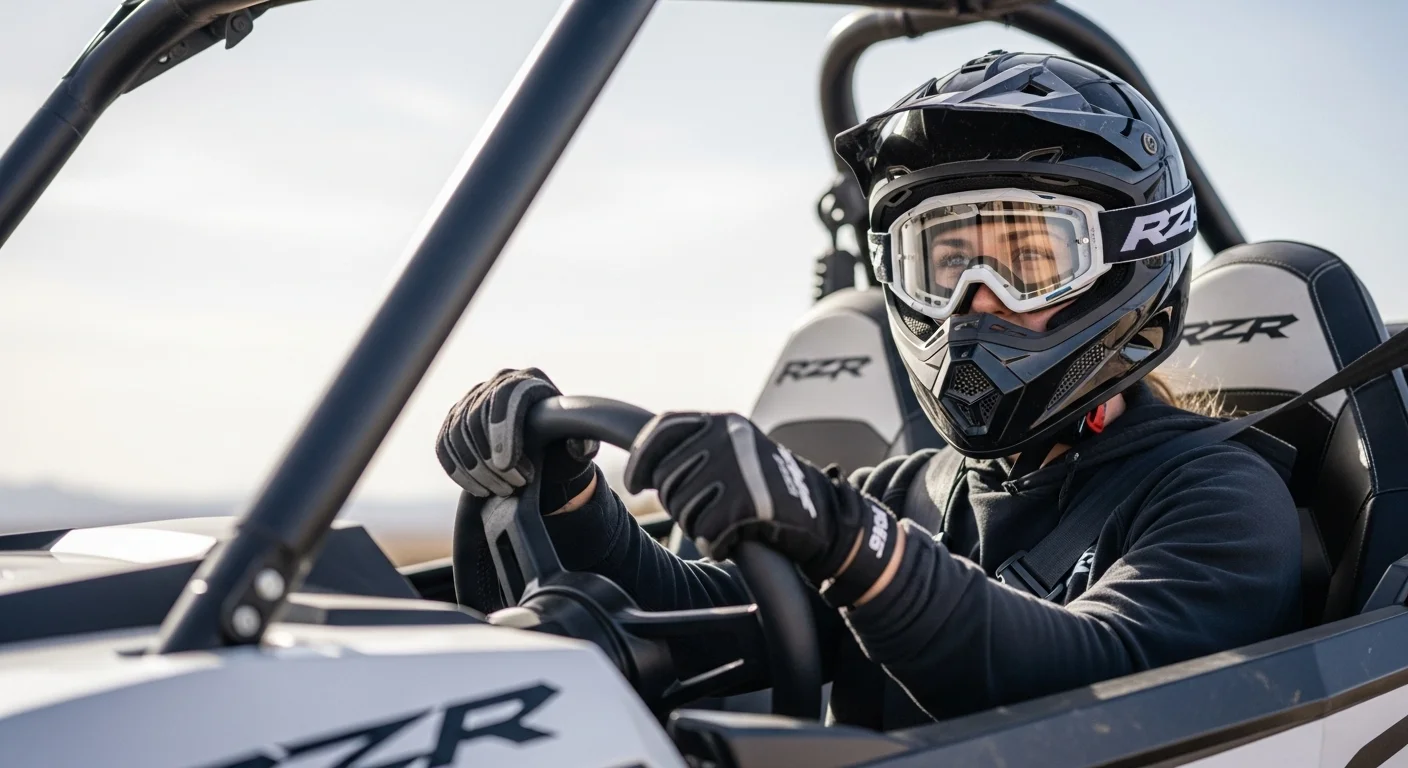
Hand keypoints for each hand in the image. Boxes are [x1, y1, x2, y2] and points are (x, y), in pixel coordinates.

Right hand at [436, 368, 598, 511]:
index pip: (508, 396)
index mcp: (530, 380)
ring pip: (458, 431)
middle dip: (490, 457)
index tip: (507, 466)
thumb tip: (580, 447)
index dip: (504, 431)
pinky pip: (445, 444)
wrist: (542, 450)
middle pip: (478, 415)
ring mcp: (473, 397)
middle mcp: (499, 381)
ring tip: (499, 490)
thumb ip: (583, 446)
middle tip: (511, 486)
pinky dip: (457, 470)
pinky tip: (478, 489)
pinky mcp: (456, 418)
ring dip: (475, 468)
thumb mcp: (577, 445)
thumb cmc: (561, 446)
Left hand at [623, 411, 898, 606]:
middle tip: (709, 512)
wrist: (827, 516)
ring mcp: (737, 470)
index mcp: (724, 422)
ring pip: (683, 509)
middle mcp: (728, 439)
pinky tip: (736, 538)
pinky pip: (705, 534)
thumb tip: (645, 468)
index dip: (641, 459)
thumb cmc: (774, 489)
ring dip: (699, 525)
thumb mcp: (739, 451)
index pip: (662, 430)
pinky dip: (716, 544)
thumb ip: (698, 449)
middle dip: (679, 503)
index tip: (634, 483)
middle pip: (668, 479)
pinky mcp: (745, 504)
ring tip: (729, 521)